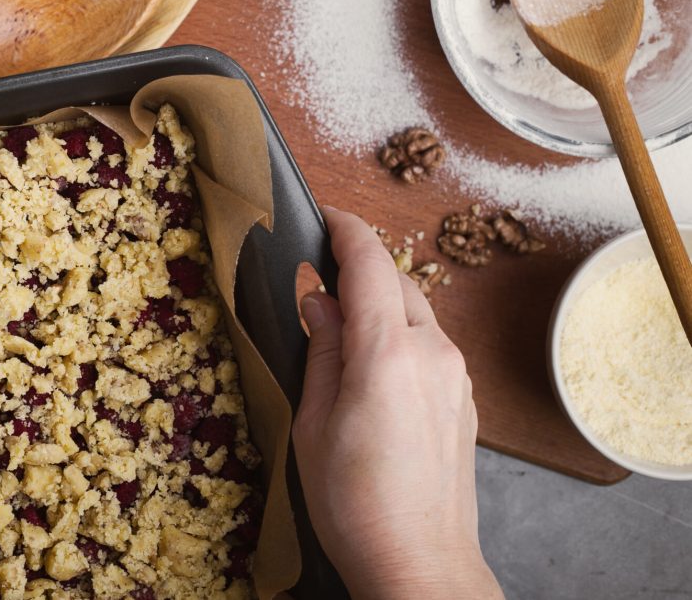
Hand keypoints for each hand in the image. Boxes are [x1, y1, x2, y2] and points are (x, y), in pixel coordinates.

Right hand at [292, 208, 501, 599]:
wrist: (418, 560)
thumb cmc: (354, 501)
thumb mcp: (312, 421)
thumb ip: (320, 351)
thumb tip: (320, 301)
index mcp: (386, 354)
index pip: (369, 264)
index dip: (344, 230)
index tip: (324, 215)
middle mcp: (432, 353)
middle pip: (395, 282)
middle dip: (358, 268)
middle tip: (316, 276)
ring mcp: (455, 376)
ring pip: (415, 313)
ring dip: (379, 304)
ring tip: (337, 329)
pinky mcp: (463, 399)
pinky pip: (429, 346)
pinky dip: (398, 336)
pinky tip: (370, 367)